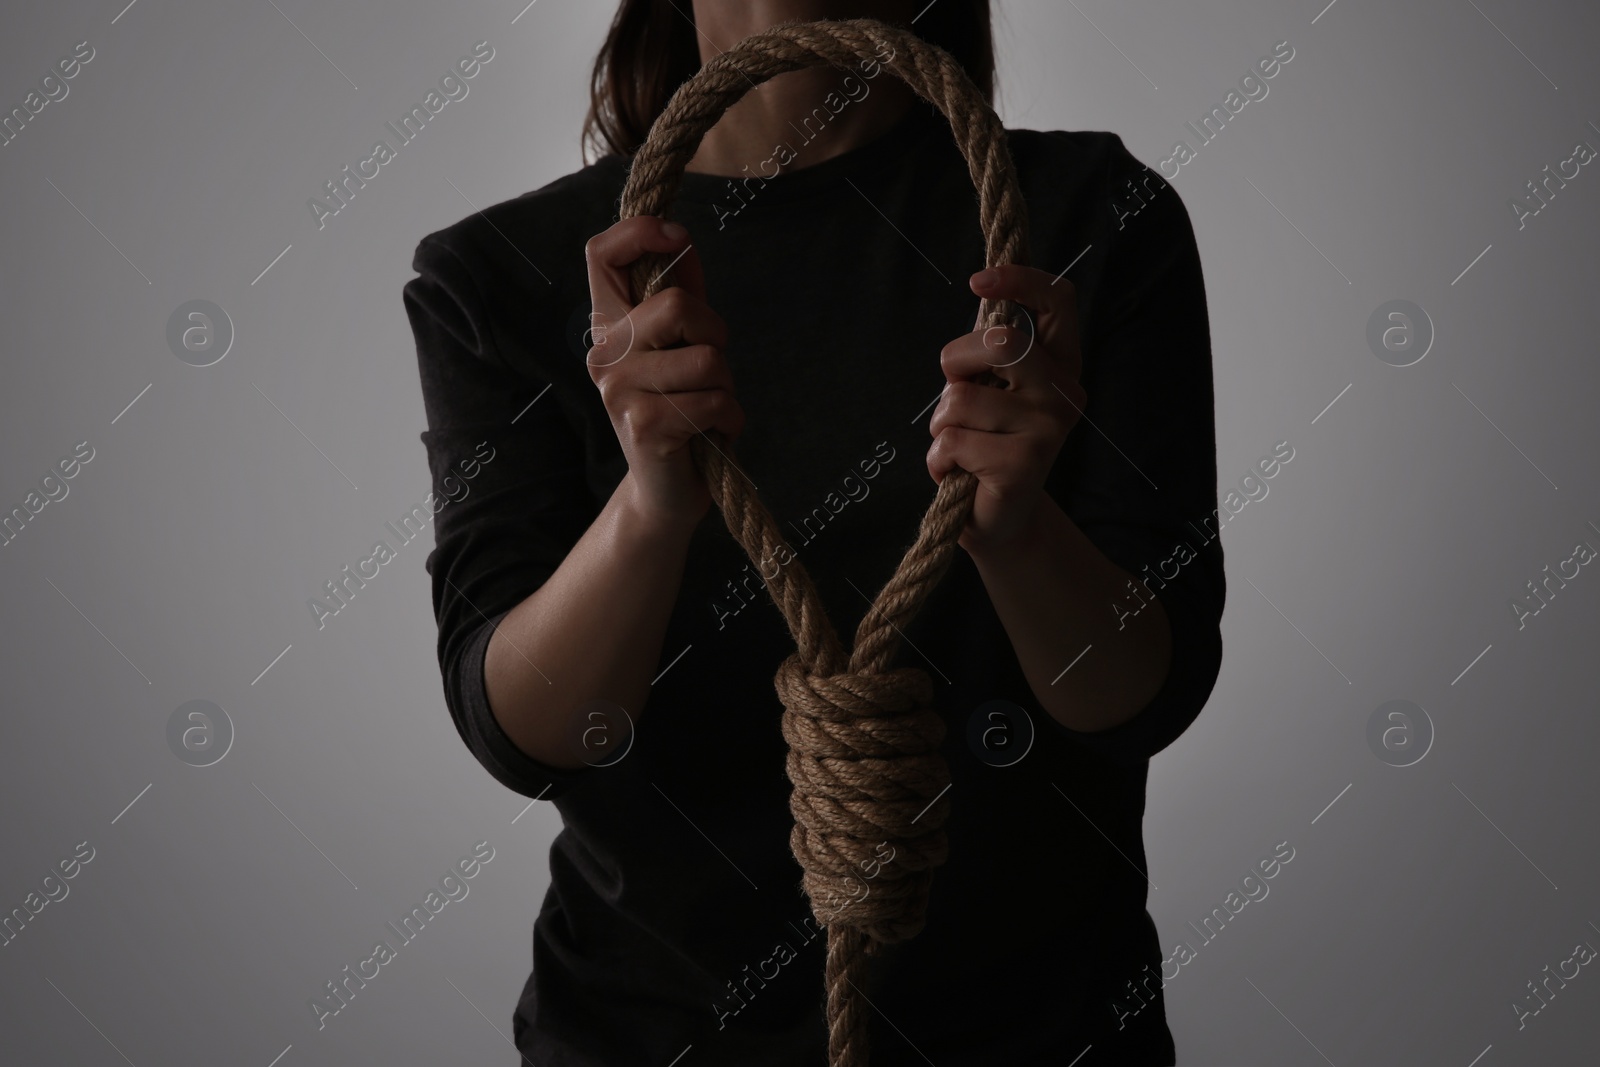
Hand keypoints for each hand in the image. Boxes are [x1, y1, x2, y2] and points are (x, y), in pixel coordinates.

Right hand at [584, 216, 743, 527]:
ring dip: (727, 385)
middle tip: (711, 368)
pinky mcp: (645, 426)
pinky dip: (729, 419)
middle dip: (716, 334)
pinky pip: (715, 402)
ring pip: (707, 359)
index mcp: (608, 327)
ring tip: (708, 406)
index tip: (676, 238)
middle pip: (677, 305)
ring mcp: (619, 391)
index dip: (639, 231)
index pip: (601, 255)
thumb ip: (681, 296)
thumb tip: (682, 242)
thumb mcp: (681, 348)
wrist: (667, 492)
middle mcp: (604, 354)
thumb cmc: (681, 410)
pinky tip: (710, 434)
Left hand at [926, 265, 1087, 552]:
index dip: (1018, 280)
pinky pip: (952, 439)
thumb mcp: (989, 389)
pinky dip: (939, 459)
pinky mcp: (1024, 463)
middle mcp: (1064, 392)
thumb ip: (991, 349)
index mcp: (1060, 364)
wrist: (998, 521)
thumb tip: (984, 289)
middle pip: (999, 342)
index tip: (977, 281)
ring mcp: (1048, 428)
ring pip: (962, 396)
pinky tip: (960, 474)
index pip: (1057, 301)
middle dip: (955, 363)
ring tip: (961, 447)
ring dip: (941, 425)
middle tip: (955, 396)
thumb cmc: (986, 445)